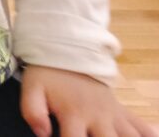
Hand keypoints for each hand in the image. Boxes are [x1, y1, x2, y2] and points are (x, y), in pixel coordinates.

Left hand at [21, 64, 155, 136]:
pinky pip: (142, 128)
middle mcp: (98, 117)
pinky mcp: (122, 112)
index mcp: (74, 113)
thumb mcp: (32, 88)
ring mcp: (114, 115)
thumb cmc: (48, 74)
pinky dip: (147, 135)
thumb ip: (32, 111)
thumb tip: (42, 134)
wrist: (67, 50)